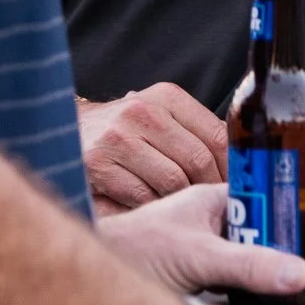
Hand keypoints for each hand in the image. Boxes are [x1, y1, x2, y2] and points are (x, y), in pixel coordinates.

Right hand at [80, 84, 225, 211]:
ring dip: (181, 201)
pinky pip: (143, 196)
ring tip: (182, 207)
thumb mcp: (160, 115)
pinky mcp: (98, 165)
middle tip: (213, 205)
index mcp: (166, 97)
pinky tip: (153, 207)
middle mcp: (142, 112)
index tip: (236, 186)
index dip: (230, 167)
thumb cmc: (126, 129)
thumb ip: (195, 131)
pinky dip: (153, 207)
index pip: (216, 135)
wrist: (65, 127)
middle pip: (197, 161)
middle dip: (209, 188)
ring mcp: (118, 138)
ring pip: (173, 182)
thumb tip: (239, 163)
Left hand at [100, 182, 304, 299]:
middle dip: (288, 254)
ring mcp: (202, 254)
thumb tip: (299, 273)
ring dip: (268, 278)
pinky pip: (233, 288)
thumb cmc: (133, 253)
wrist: (83, 287)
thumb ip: (248, 265)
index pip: (266, 199)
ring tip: (300, 297)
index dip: (294, 216)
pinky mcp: (195, 284)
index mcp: (214, 201)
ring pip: (248, 263)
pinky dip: (250, 299)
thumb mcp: (199, 257)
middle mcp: (210, 225)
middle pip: (262, 235)